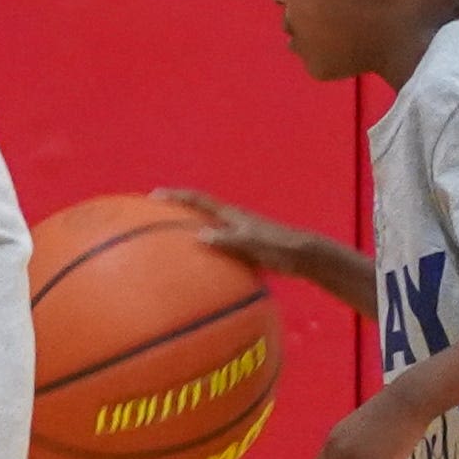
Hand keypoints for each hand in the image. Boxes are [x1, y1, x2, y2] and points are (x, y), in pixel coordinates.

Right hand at [155, 188, 299, 271]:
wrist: (304, 255)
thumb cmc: (279, 248)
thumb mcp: (252, 243)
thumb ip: (228, 239)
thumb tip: (200, 236)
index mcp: (231, 215)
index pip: (198, 200)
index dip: (177, 196)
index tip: (154, 195)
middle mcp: (231, 220)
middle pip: (200, 208)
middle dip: (178, 207)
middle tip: (155, 210)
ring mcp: (238, 232)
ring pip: (207, 226)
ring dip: (189, 226)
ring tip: (170, 235)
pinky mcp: (244, 246)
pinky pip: (216, 243)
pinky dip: (203, 246)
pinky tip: (197, 263)